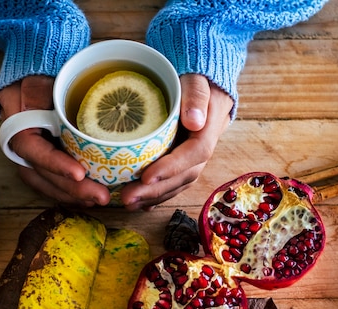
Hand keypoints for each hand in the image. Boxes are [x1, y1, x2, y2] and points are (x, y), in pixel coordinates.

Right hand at [0, 75, 110, 206]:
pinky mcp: (42, 162)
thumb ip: (58, 91)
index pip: (33, 150)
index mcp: (18, 123)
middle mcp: (20, 145)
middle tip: (100, 196)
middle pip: (42, 175)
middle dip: (71, 189)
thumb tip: (89, 94)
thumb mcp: (48, 79)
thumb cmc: (44, 76)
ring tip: (98, 200)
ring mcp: (29, 156)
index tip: (79, 173)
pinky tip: (90, 198)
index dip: (56, 164)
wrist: (33, 77)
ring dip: (72, 196)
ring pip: (46, 184)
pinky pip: (52, 183)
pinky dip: (70, 192)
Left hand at [120, 74, 233, 210]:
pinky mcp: (184, 160)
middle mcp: (204, 146)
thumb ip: (196, 96)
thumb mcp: (197, 78)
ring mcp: (195, 156)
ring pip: (179, 183)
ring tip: (127, 202)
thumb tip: (194, 121)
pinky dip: (157, 194)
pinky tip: (139, 203)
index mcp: (210, 127)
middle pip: (185, 176)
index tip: (147, 177)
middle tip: (127, 197)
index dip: (171, 167)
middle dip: (156, 190)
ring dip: (154, 197)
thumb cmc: (195, 75)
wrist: (203, 80)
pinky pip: (173, 182)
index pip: (195, 153)